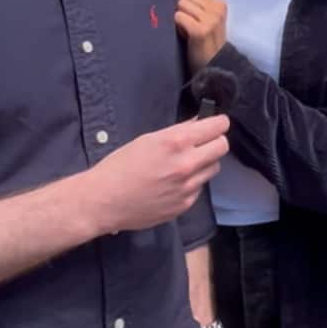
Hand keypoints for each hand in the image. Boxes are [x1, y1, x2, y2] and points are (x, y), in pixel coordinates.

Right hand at [79, 114, 228, 234]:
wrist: (104, 201)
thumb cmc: (120, 165)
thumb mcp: (149, 139)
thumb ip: (179, 131)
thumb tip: (200, 122)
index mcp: (176, 142)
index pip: (217, 127)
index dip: (219, 122)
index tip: (217, 123)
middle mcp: (187, 164)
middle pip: (222, 147)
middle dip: (216, 141)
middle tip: (205, 142)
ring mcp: (188, 187)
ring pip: (213, 168)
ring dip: (205, 163)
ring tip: (186, 164)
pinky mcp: (185, 205)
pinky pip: (199, 188)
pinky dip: (192, 182)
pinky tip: (174, 183)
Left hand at [175, 0, 228, 72]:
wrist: (214, 65)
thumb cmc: (207, 40)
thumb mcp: (209, 18)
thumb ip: (199, 5)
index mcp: (220, 3)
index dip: (188, 5)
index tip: (196, 20)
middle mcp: (217, 9)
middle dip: (183, 10)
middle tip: (190, 25)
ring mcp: (210, 20)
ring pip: (181, 6)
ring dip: (180, 19)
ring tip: (189, 31)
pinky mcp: (200, 31)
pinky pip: (178, 17)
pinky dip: (178, 26)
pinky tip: (185, 35)